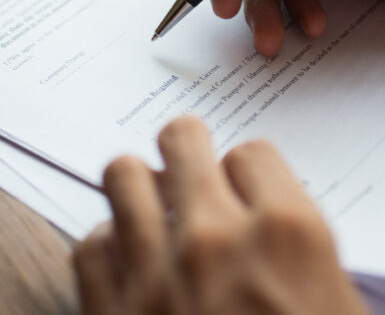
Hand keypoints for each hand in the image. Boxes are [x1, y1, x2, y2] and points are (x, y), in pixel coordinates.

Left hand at [74, 116, 367, 314]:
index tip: (244, 188)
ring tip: (151, 200)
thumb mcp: (335, 308)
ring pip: (123, 175)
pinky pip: (91, 244)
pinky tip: (126, 259)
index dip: (248, 171)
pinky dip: (106, 243)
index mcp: (289, 233)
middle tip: (188, 163)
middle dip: (188, 146)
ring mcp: (156, 275)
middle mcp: (217, 238)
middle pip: (182, 140)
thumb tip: (263, 213)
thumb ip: (295, 245)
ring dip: (139, 184)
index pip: (252, 152)